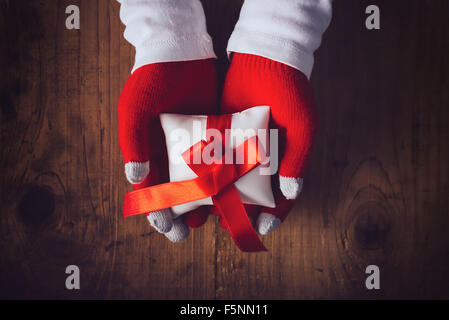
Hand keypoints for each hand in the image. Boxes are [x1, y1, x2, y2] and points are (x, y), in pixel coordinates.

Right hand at [118, 59, 216, 240]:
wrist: (180, 51)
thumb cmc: (151, 81)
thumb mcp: (134, 111)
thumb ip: (133, 144)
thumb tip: (136, 179)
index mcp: (148, 152)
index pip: (150, 189)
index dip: (156, 210)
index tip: (166, 227)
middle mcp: (171, 153)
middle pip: (176, 192)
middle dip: (180, 214)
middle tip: (188, 233)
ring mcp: (194, 145)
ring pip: (200, 182)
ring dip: (204, 201)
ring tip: (212, 219)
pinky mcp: (215, 135)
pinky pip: (219, 162)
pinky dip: (224, 178)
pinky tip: (231, 192)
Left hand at [220, 53, 318, 233]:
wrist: (265, 58)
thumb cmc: (291, 92)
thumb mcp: (304, 126)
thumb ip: (298, 160)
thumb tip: (291, 194)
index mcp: (286, 158)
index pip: (282, 194)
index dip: (275, 213)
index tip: (263, 228)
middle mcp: (264, 157)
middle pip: (254, 193)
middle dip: (244, 211)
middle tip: (232, 226)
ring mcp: (243, 147)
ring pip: (233, 181)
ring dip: (224, 198)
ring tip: (212, 214)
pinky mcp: (223, 135)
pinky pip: (217, 160)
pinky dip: (210, 175)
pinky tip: (200, 189)